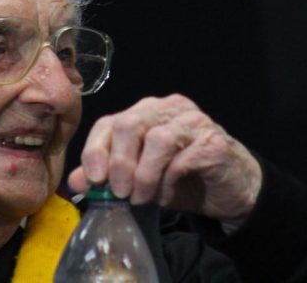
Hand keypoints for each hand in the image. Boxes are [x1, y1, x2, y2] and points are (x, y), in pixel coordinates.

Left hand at [68, 94, 261, 228]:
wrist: (230, 190)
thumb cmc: (181, 181)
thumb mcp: (138, 180)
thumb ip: (108, 176)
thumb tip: (76, 181)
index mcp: (146, 113)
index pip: (110, 121)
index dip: (96, 149)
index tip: (95, 179)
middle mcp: (168, 109)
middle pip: (130, 123)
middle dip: (120, 163)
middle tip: (120, 192)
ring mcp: (193, 121)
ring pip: (158, 139)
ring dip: (145, 175)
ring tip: (142, 198)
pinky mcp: (213, 141)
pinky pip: (183, 158)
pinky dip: (168, 181)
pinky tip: (166, 196)